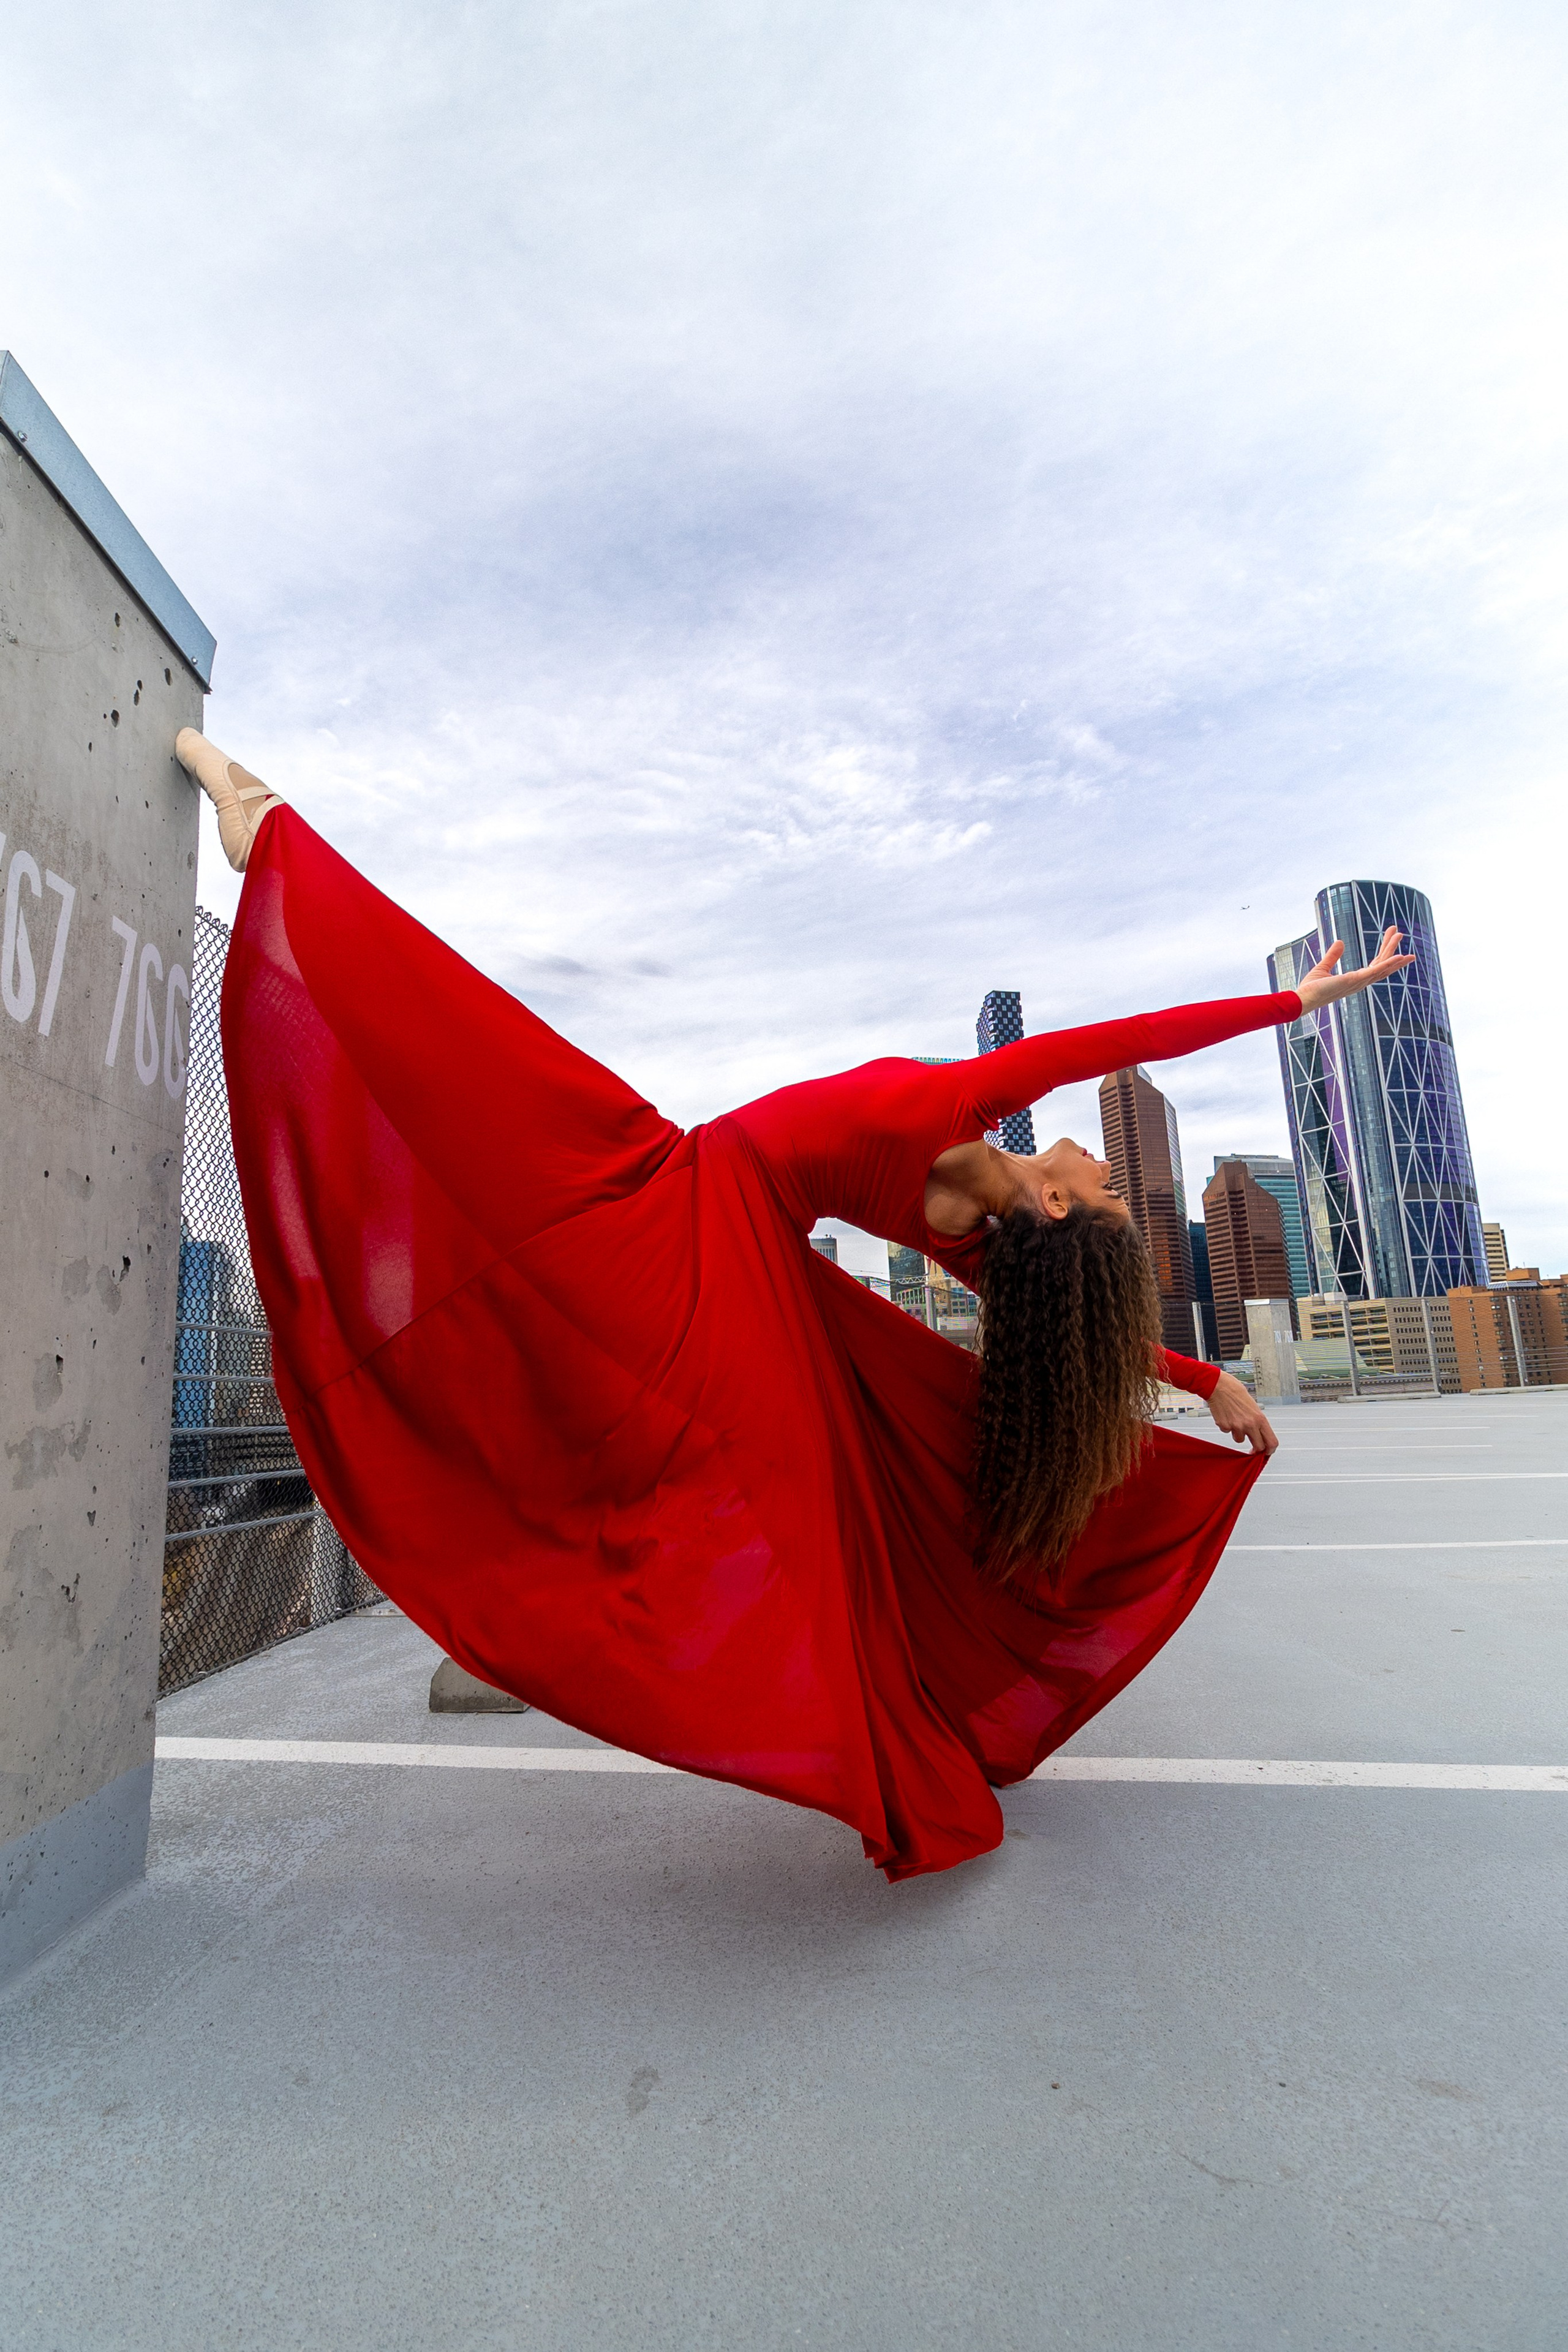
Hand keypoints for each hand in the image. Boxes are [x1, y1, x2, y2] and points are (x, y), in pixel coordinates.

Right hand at [1206, 1369, 1277, 1456]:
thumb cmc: (1235, 1391)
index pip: (1271, 1441)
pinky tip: (1226, 1415)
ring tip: (1235, 1419)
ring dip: (1238, 1433)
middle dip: (1255, 1448)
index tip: (1267, 1451)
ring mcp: (1236, 1426)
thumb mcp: (1253, 1406)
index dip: (1270, 1449)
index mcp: (1260, 1418)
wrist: (1218, 1386)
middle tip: (1252, 1447)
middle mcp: (1250, 1424)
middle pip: (1258, 1446)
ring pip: (1240, 1439)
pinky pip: (1228, 1432)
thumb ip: (1257, 1420)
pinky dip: (1227, 1426)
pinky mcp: (1225, 1426)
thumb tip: (1260, 1432)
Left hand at [1296, 925, 1414, 1013]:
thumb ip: (1333, 955)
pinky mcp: (1355, 980)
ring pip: (1382, 965)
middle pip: (1382, 964)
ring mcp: (1360, 982)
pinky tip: (1400, 956)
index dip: (1383, 950)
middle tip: (1399, 932)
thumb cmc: (1312, 988)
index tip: (1390, 936)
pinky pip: (1376, 971)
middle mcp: (1361, 982)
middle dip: (1391, 948)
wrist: (1303, 998)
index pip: (1374, 964)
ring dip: (1392, 951)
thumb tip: (1340, 942)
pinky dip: (1389, 964)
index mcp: (1355, 979)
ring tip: (1400, 935)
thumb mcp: (1323, 967)